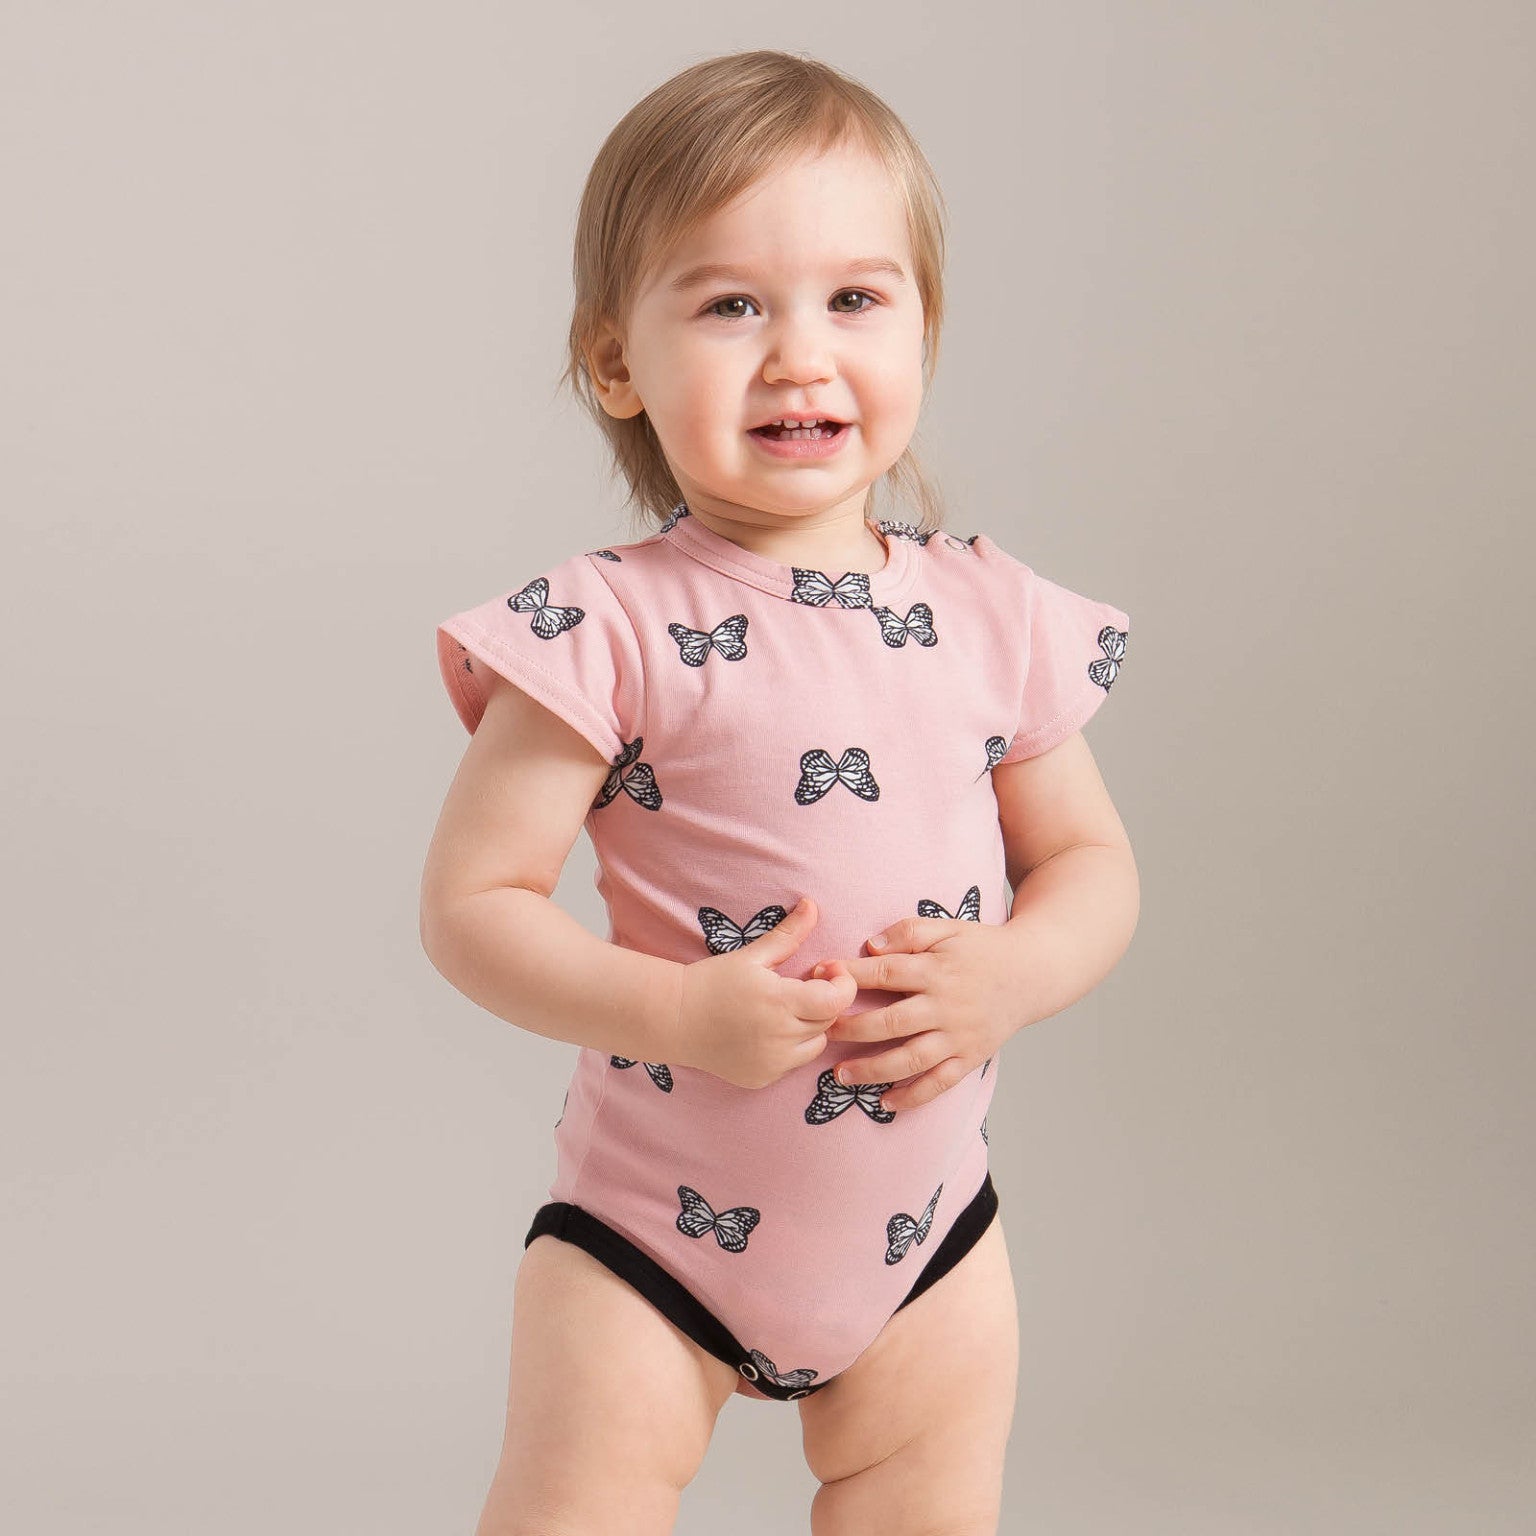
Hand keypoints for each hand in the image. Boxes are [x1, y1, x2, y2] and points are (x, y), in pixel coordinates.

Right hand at [677, 895, 856, 1090]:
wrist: (674, 1019)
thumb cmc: (712, 981)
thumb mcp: (752, 955)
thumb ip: (788, 934)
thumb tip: (812, 904)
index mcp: (779, 1002)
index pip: (837, 1000)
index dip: (840, 984)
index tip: (823, 970)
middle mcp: (779, 1037)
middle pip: (829, 1020)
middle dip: (824, 1000)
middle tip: (803, 984)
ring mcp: (771, 1063)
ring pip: (817, 1044)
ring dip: (811, 1026)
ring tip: (786, 1009)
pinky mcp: (762, 1079)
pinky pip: (795, 1062)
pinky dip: (792, 1047)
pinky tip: (769, 1031)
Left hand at [812, 917, 1033, 1111]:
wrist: (1032, 973)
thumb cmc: (982, 948)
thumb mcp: (948, 927)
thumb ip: (908, 932)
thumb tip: (869, 945)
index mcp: (937, 970)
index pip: (885, 973)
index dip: (849, 976)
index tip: (819, 977)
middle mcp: (946, 1006)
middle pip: (891, 1022)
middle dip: (851, 1029)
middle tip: (820, 1032)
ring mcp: (959, 1036)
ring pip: (910, 1059)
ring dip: (872, 1070)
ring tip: (840, 1075)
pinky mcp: (970, 1058)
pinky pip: (940, 1084)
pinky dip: (913, 1097)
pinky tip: (886, 1103)